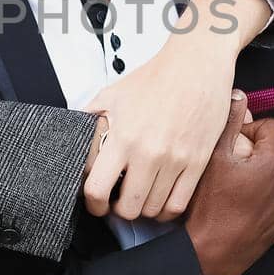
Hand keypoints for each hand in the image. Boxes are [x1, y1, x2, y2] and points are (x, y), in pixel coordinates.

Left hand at [82, 0, 271, 221]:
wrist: (196, 64)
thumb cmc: (153, 78)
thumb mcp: (111, 94)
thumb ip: (90, 121)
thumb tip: (75, 141)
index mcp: (121, 136)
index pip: (97, 189)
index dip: (94, 204)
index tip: (97, 204)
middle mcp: (147, 153)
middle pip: (128, 208)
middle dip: (121, 210)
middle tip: (121, 201)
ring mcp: (175, 160)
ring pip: (153, 210)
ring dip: (145, 210)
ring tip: (142, 197)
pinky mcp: (198, 162)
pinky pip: (179, 204)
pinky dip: (167, 210)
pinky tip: (162, 200)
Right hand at [184, 94, 273, 274]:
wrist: (211, 250)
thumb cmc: (209, 204)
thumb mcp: (213, 157)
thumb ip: (229, 123)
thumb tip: (238, 96)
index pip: (272, 127)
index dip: (251, 128)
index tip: (233, 139)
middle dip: (265, 145)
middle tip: (240, 154)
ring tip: (254, 172)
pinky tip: (264, 194)